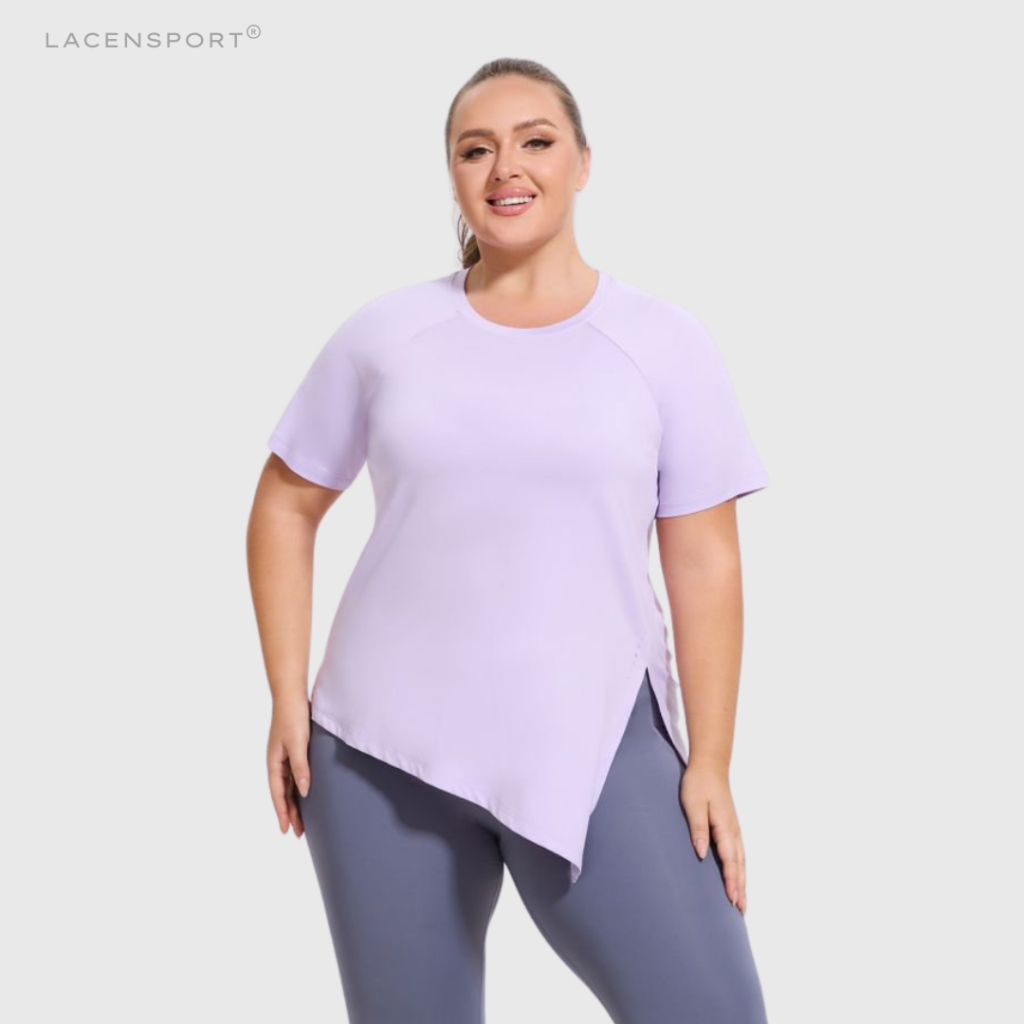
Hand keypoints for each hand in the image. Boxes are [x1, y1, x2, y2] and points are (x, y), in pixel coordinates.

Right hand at [268, 697, 311, 837]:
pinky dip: (301, 786)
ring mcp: (286, 756)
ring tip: (305, 819)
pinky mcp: (296, 749)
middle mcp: (278, 762)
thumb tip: (304, 791)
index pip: (277, 794)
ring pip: (290, 785)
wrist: (292, 695)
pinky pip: (297, 774)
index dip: (282, 813)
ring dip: (296, 802)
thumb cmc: (293, 718)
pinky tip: (308, 793)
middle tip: (299, 833)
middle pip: (283, 793)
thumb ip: (300, 768)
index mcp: (274, 763)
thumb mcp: (298, 744)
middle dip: (291, 813)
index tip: (286, 831)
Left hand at [680, 760, 746, 914]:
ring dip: (741, 880)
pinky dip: (740, 868)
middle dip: (739, 887)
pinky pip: (738, 853)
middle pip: (739, 864)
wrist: (710, 766)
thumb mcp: (693, 804)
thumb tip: (701, 854)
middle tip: (740, 909)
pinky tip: (738, 876)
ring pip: (741, 860)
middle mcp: (733, 831)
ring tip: (741, 901)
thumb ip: (698, 829)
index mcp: (724, 827)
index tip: (732, 900)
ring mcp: (734, 829)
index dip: (730, 881)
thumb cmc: (699, 784)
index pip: (728, 860)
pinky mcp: (731, 826)